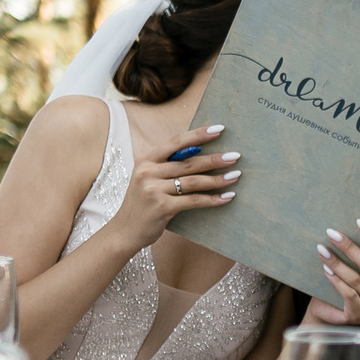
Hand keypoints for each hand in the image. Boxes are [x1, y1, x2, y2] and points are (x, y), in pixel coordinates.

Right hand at [108, 124, 237, 252]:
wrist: (124, 231)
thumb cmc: (143, 203)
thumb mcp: (149, 178)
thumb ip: (167, 166)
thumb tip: (200, 153)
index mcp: (146, 159)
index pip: (176, 142)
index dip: (198, 135)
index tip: (219, 129)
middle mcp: (148, 171)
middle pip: (188, 162)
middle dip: (214, 159)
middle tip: (235, 156)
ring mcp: (153, 189)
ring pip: (193, 181)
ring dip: (217, 179)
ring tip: (235, 175)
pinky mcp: (162, 207)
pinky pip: (193, 201)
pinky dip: (212, 199)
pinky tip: (227, 197)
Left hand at [304, 218, 359, 324]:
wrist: (324, 311)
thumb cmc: (338, 285)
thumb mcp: (349, 266)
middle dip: (349, 247)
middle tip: (332, 233)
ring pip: (356, 280)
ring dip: (338, 263)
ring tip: (322, 251)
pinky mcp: (359, 315)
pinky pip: (349, 295)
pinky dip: (337, 282)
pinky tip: (326, 271)